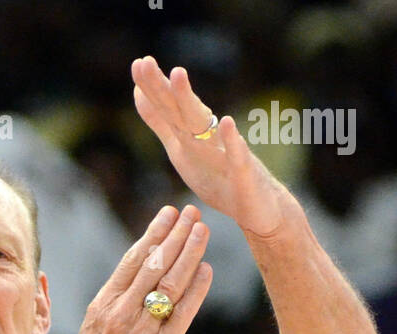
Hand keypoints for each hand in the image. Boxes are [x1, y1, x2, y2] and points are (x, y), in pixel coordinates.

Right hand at [63, 204, 210, 333]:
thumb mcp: (94, 331)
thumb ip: (115, 304)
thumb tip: (137, 279)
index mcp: (103, 305)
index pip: (133, 259)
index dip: (154, 233)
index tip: (169, 213)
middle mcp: (121, 314)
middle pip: (154, 263)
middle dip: (176, 234)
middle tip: (194, 212)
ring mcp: (140, 333)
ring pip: (170, 282)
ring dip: (190, 252)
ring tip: (203, 231)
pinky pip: (182, 313)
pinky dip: (196, 288)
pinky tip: (206, 271)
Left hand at [131, 56, 290, 239]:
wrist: (260, 209)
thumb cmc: (220, 178)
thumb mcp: (181, 149)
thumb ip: (161, 122)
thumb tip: (139, 92)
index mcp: (191, 134)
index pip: (168, 109)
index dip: (153, 88)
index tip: (137, 64)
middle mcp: (209, 137)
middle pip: (181, 111)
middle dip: (164, 87)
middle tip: (146, 62)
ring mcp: (227, 153)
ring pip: (204, 128)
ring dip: (190, 103)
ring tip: (178, 74)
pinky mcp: (244, 174)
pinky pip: (238, 157)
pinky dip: (233, 141)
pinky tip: (228, 123)